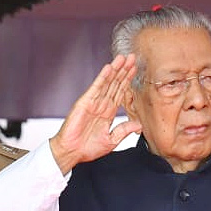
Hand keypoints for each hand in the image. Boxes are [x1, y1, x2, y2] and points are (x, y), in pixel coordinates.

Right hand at [48, 55, 141, 171]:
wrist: (72, 153)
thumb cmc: (88, 148)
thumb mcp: (111, 140)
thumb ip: (124, 130)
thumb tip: (139, 125)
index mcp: (108, 113)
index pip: (120, 92)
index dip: (127, 81)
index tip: (135, 70)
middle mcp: (101, 105)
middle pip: (115, 84)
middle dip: (124, 71)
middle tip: (133, 57)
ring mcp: (93, 102)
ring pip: (107, 83)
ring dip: (115, 70)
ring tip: (123, 58)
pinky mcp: (85, 103)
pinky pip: (96, 88)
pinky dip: (102, 77)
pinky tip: (109, 68)